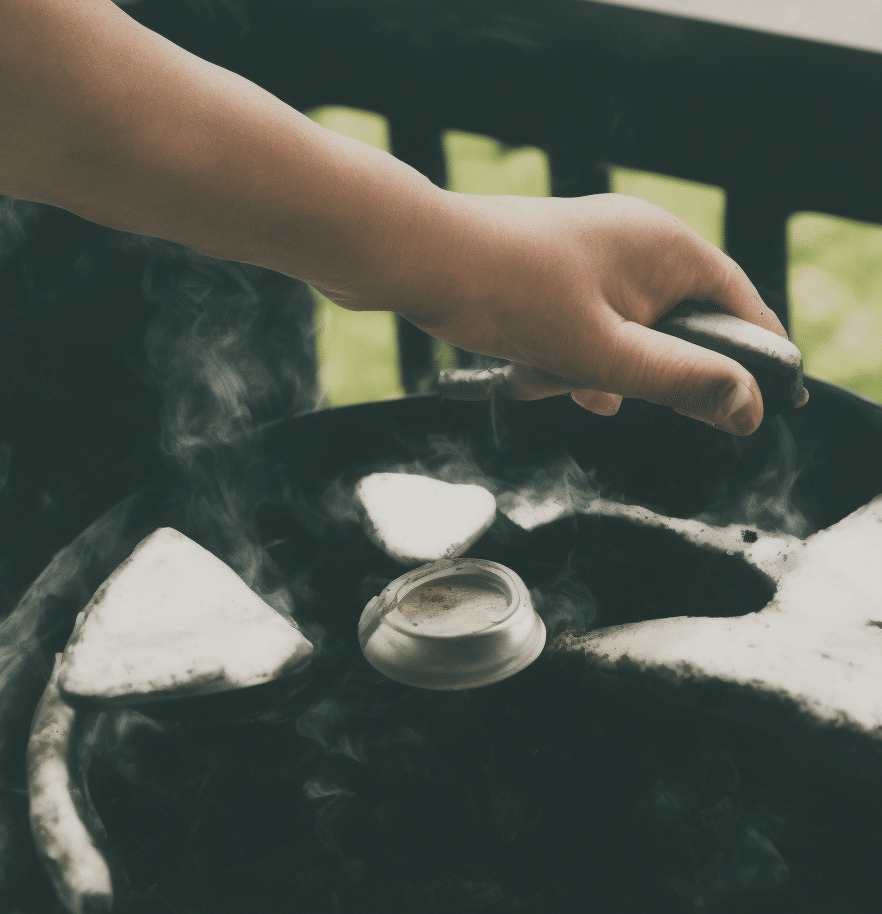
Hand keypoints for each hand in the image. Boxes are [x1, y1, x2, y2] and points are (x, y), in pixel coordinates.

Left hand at [393, 192, 788, 434]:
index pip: (739, 305)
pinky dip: (561, 359)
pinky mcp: (555, 275)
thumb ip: (679, 381)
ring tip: (546, 375)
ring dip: (588, 373)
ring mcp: (593, 258)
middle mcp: (636, 244)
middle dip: (638, 374)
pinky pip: (581, 331)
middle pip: (677, 329)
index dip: (750, 359)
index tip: (754, 407)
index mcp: (666, 248)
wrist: (421, 261)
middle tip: (604, 391)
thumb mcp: (604, 354)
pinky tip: (527, 370)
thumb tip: (748, 407)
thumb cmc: (511, 296)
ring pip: (622, 339)